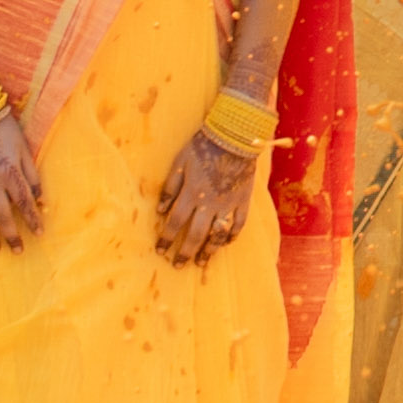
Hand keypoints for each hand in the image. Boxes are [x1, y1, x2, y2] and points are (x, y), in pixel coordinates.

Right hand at [0, 110, 46, 251]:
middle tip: (17, 251)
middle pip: (1, 217)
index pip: (24, 204)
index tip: (38, 235)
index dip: (32, 221)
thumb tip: (40, 198)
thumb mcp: (24, 149)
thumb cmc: (4, 130)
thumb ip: (31, 175)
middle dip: (10, 237)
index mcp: (10, 174)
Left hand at [160, 124, 260, 258]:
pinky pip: (238, 224)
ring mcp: (228, 204)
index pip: (175, 222)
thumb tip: (160, 210)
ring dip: (209, 250)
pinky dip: (232, 235)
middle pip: (195, 234)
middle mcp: (209, 204)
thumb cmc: (203, 147)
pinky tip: (226, 243)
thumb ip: (170, 187)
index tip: (160, 251)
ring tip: (202, 262)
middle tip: (178, 265)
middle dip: (186, 252)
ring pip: (218, 234)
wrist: (235, 138)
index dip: (166, 239)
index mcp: (191, 194)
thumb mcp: (180, 163)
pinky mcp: (242, 201)